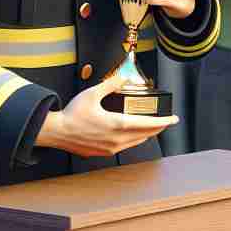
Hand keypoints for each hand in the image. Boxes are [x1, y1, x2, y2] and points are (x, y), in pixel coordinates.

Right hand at [36, 72, 173, 156]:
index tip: (173, 119)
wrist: (57, 132)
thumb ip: (111, 84)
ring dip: (147, 135)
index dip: (163, 122)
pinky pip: (125, 147)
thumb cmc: (72, 114)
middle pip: (146, 135)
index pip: (148, 124)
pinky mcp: (104, 153)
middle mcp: (117, 140)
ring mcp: (111, 148)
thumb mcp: (92, 93)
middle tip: (166, 121)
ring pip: (136, 142)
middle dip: (158, 128)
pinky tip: (133, 135)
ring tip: (153, 127)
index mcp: (117, 124)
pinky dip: (134, 140)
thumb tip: (124, 77)